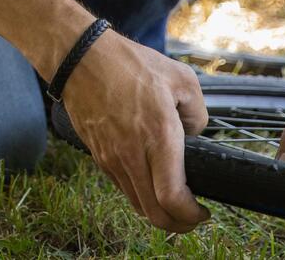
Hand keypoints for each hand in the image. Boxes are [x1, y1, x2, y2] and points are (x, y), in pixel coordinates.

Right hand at [61, 31, 211, 232]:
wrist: (81, 59)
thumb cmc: (130, 64)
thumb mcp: (181, 79)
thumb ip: (198, 113)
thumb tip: (194, 133)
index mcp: (158, 136)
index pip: (172, 198)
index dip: (190, 214)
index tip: (203, 211)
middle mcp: (133, 154)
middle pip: (155, 214)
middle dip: (178, 225)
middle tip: (192, 217)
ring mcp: (112, 158)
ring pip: (138, 205)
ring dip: (158, 212)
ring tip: (174, 201)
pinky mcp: (99, 156)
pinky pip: (123, 187)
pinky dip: (140, 195)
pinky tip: (151, 181)